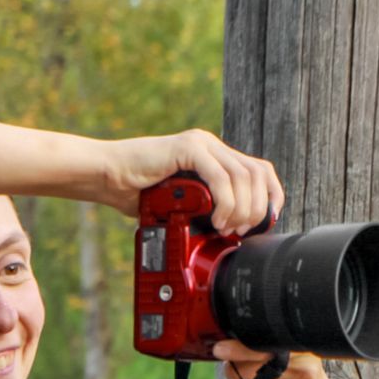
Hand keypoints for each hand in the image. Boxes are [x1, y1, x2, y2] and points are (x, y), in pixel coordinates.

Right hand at [97, 130, 283, 234]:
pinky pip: (220, 176)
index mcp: (215, 157)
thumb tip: (232, 234)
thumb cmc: (138, 195)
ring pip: (243, 176)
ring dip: (241, 208)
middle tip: (239, 231)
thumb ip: (207, 211)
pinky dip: (225, 202)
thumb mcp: (183, 207)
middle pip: (258, 173)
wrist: (107, 178)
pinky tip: (216, 219)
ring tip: (226, 228)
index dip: (271, 197)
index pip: (260, 171)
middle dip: (257, 208)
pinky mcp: (188, 147)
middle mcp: (212, 146)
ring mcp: (201, 144)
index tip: (263, 224)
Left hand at [214, 339, 347, 378]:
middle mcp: (302, 376)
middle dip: (237, 369)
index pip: (263, 347)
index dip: (238, 348)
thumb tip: (232, 344)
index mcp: (306, 357)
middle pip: (246, 367)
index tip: (221, 349)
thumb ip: (276, 352)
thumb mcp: (304, 366)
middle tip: (245, 374)